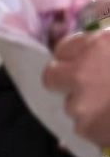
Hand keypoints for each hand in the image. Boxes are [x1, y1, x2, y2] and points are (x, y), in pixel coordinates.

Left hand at [42, 27, 109, 146]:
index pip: (64, 47)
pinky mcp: (87, 130)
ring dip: (89, 105)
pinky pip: (85, 128)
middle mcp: (82, 72)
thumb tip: (102, 26)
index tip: (83, 59)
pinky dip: (99, 127)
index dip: (74, 54)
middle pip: (52, 76)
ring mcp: (81, 104)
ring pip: (72, 104)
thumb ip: (109, 34)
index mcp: (99, 44)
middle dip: (65, 80)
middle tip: (87, 84)